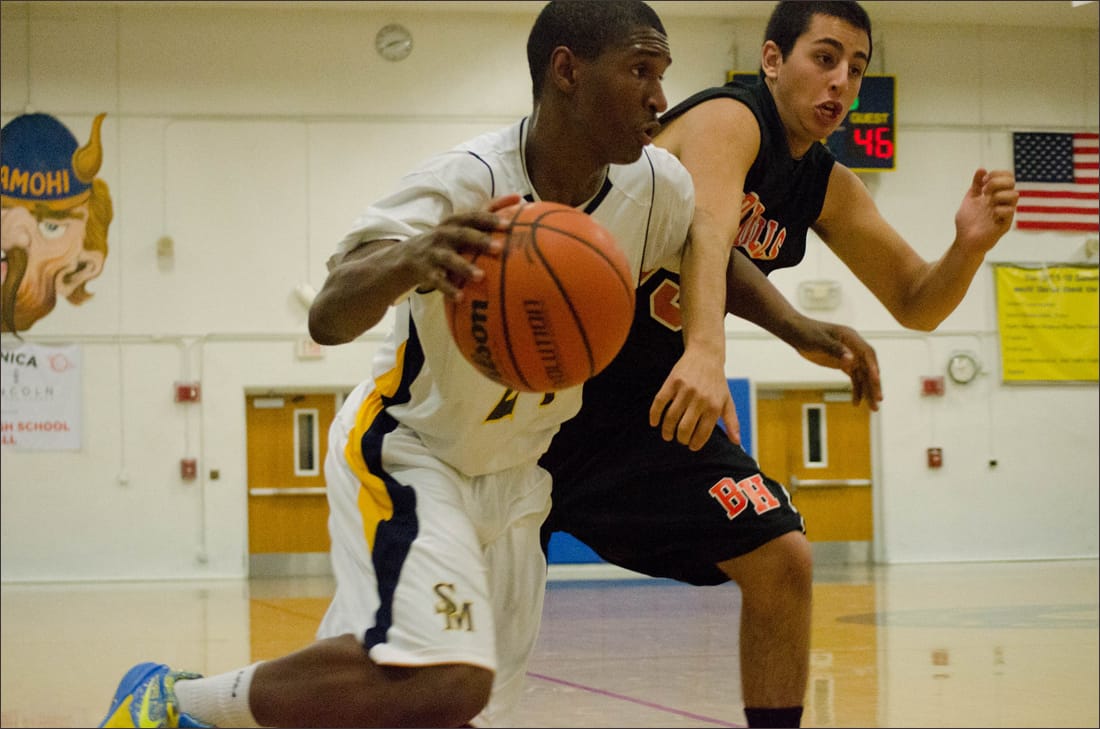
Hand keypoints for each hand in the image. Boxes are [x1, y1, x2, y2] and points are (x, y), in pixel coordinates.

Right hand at [399, 193, 519, 299]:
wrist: (406, 258)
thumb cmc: (446, 240)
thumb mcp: (460, 225)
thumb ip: (487, 213)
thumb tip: (519, 198)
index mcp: (454, 223)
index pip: (473, 217)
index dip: (490, 219)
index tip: (509, 224)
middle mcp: (443, 235)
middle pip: (462, 235)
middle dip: (480, 240)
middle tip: (499, 248)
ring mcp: (433, 253)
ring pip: (449, 259)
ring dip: (465, 267)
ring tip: (480, 277)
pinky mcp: (426, 271)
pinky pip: (438, 281)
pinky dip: (449, 289)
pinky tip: (461, 297)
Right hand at [649, 347, 740, 449]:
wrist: (706, 355)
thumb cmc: (717, 381)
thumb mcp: (727, 401)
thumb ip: (732, 422)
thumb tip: (736, 442)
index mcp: (714, 406)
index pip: (702, 433)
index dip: (695, 444)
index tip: (691, 446)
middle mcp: (700, 399)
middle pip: (684, 428)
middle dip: (680, 439)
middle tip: (679, 440)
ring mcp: (685, 390)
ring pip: (671, 417)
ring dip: (667, 431)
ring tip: (667, 435)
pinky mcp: (672, 382)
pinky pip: (659, 402)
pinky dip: (654, 415)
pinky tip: (654, 423)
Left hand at [792, 319, 881, 409]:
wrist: (797, 333)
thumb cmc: (808, 333)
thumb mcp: (819, 341)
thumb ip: (835, 349)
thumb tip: (851, 359)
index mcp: (851, 337)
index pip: (867, 353)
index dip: (873, 367)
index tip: (876, 380)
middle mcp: (854, 347)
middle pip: (869, 367)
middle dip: (874, 384)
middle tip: (879, 400)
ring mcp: (850, 356)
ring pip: (863, 375)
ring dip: (868, 391)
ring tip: (874, 408)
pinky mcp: (844, 364)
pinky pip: (854, 379)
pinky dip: (857, 390)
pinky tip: (856, 403)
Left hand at [955, 169, 1017, 254]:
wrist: (964, 241)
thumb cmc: (968, 222)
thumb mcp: (970, 199)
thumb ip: (976, 185)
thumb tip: (982, 169)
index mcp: (996, 194)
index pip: (1007, 177)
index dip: (997, 174)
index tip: (983, 179)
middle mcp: (1003, 202)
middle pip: (1012, 182)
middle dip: (997, 182)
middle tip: (984, 190)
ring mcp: (1005, 213)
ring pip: (1014, 195)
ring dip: (999, 195)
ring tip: (988, 202)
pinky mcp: (1005, 224)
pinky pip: (1009, 211)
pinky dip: (998, 209)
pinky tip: (991, 214)